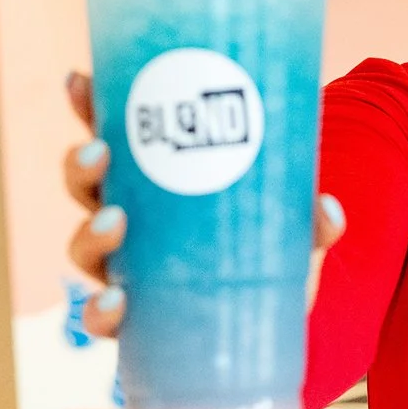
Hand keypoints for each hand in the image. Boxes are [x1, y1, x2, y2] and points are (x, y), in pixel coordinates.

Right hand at [62, 70, 346, 338]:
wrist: (272, 329)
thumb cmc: (270, 257)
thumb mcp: (293, 229)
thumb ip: (311, 220)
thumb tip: (327, 209)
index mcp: (154, 183)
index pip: (112, 137)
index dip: (87, 107)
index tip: (80, 79)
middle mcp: (129, 224)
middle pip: (86, 186)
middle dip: (82, 166)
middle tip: (100, 151)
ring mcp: (127, 272)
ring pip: (84, 246)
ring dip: (90, 232)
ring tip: (114, 221)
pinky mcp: (135, 322)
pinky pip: (101, 318)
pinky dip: (98, 310)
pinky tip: (113, 303)